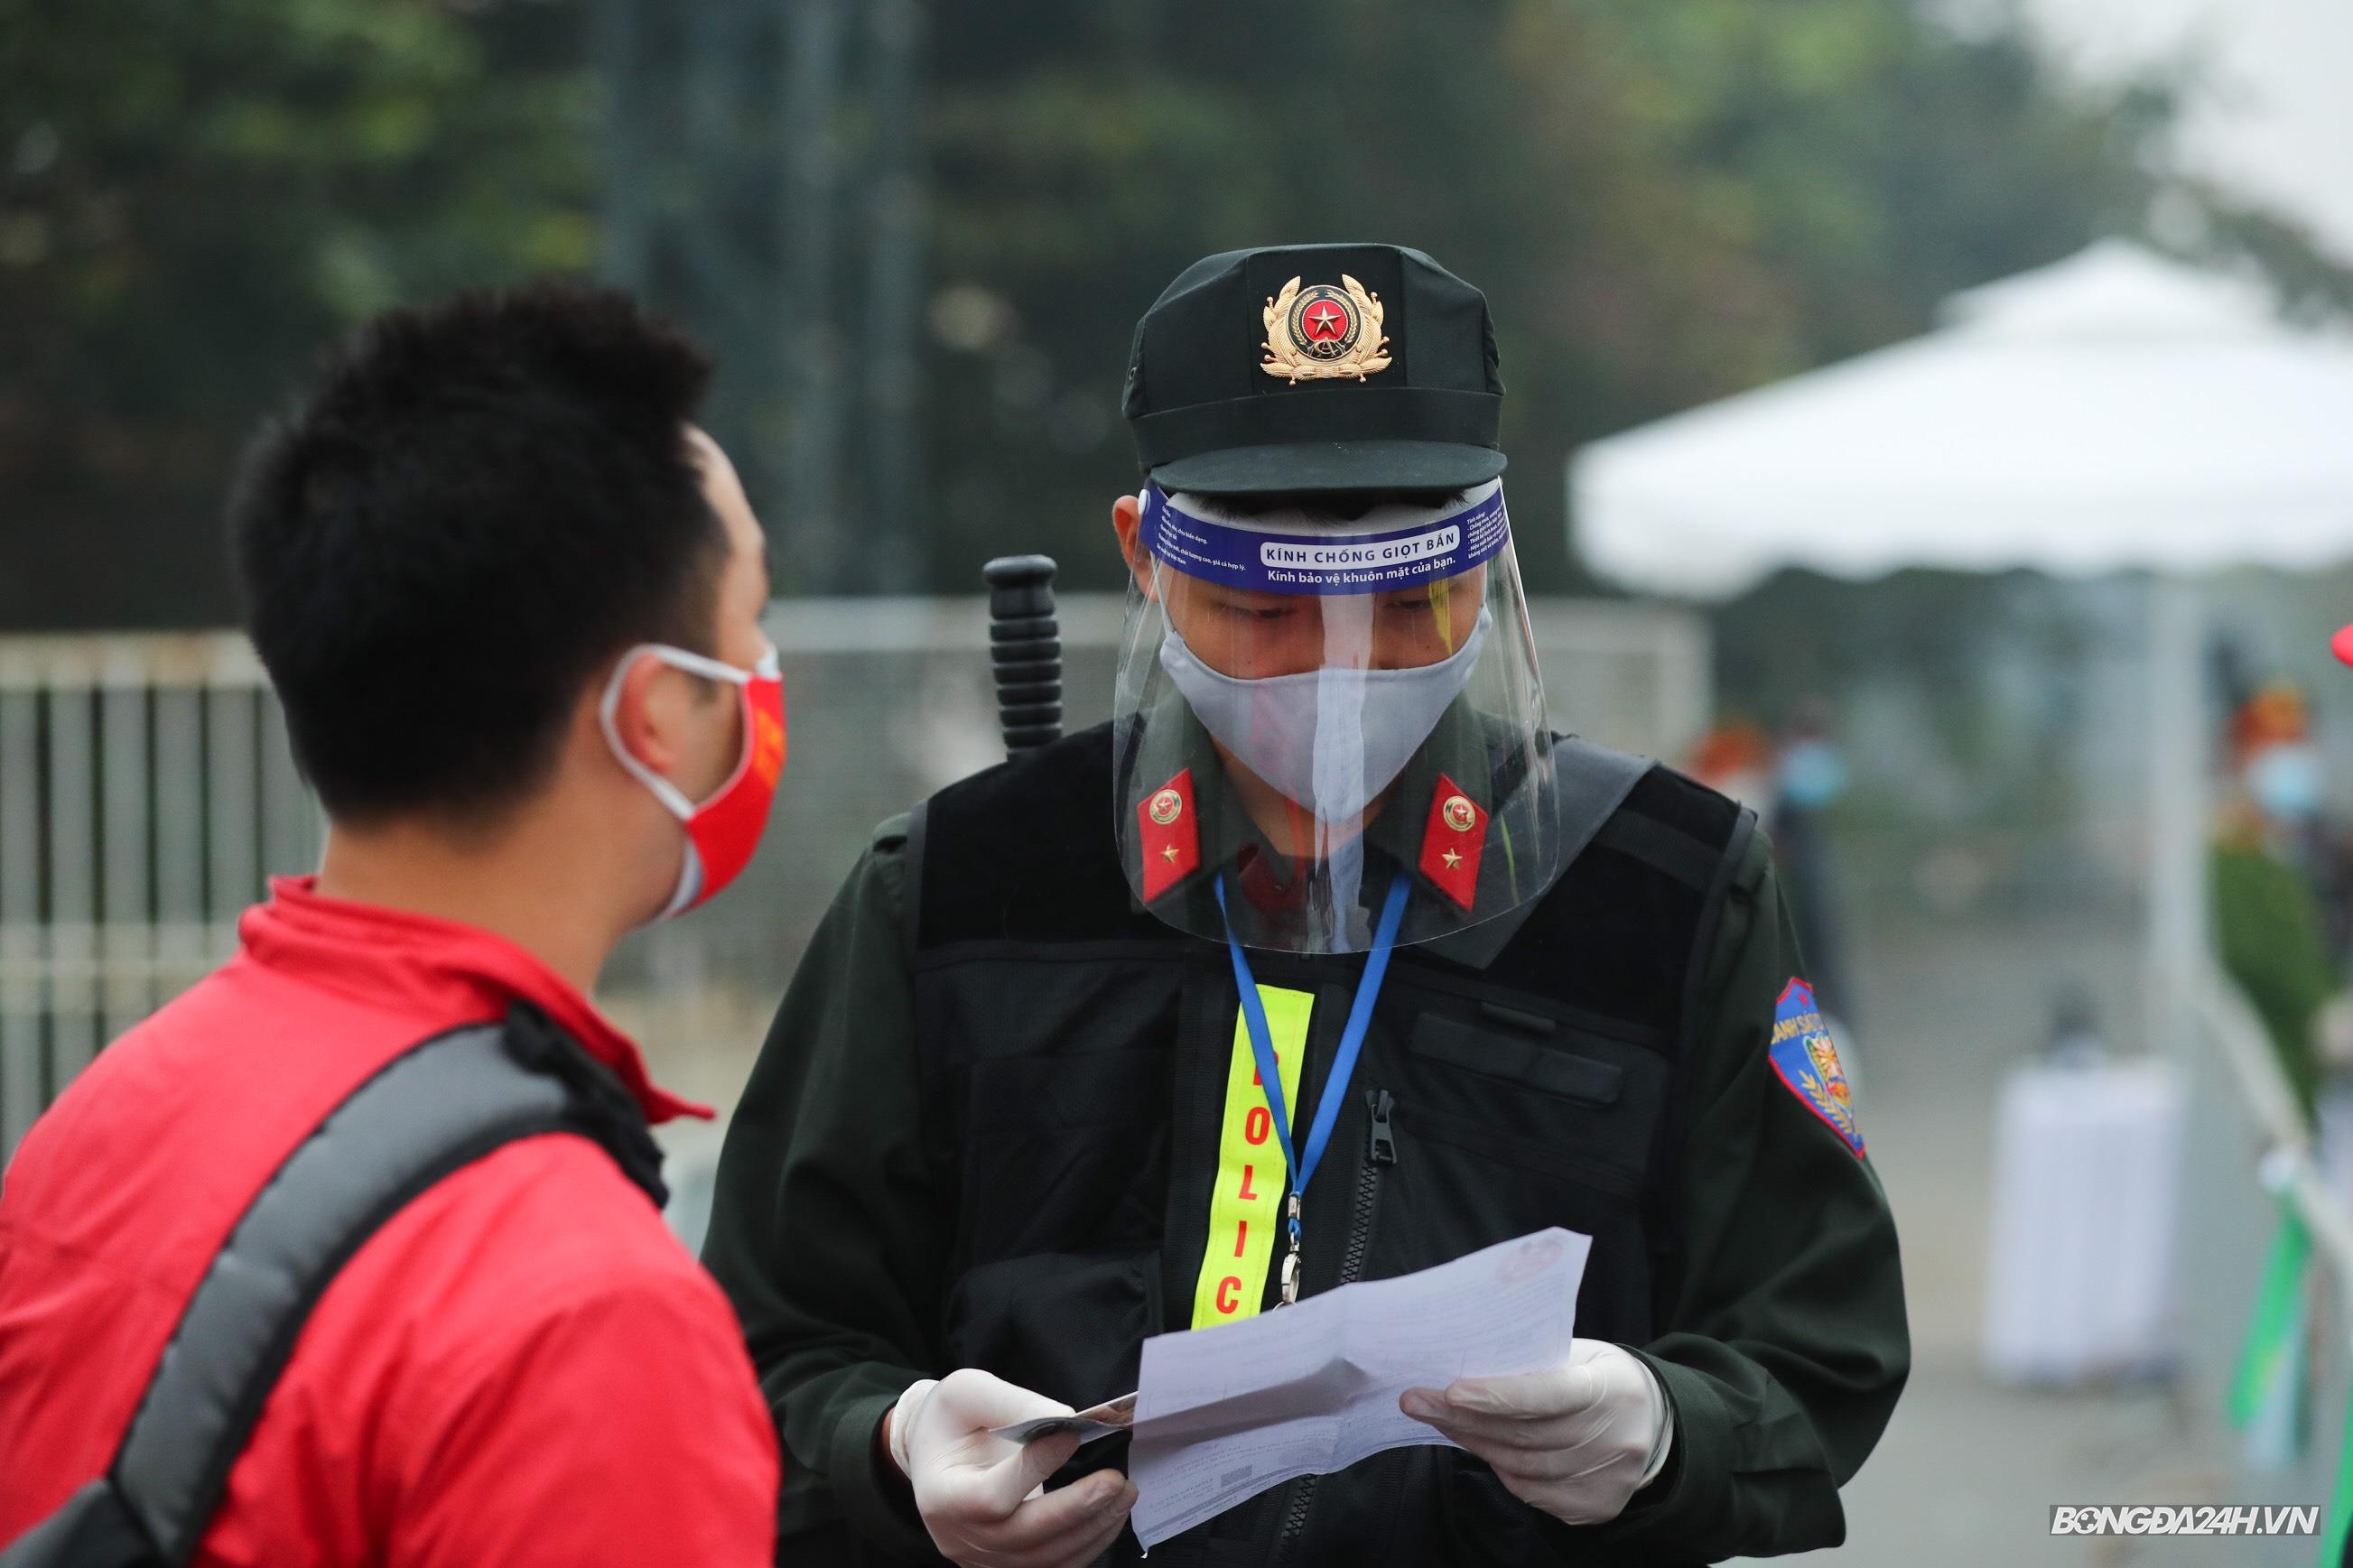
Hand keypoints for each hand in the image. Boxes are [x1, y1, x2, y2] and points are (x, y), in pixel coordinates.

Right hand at [887, 1368, 1136, 1567]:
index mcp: (943, 1496)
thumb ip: (1013, 1403)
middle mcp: (961, 1538)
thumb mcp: (966, 1391)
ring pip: (1046, 1558)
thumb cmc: (949, 1419)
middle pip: (1025, 1537)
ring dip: (1093, 1528)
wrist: (933, 1452)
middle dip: (1077, 1509)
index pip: (993, 1497)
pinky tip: (1109, 1515)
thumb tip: (1067, 1419)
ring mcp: (984, 1559)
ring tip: (1124, 1493)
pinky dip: (1088, 1544)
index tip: (1073, 1433)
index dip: (1037, 1468)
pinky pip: (1054, 1566)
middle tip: (1116, 1481)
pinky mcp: (1007, 1564)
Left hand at [1399, 1339, 1670, 1525]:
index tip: (1450, 1391)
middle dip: (1463, 1418)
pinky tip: (1485, 1448)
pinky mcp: (1595, 1506)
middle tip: (1417, 1402)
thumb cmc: (1602, 1378)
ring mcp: (1606, 1478)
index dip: (1498, 1396)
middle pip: (1524, 1435)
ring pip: (1521, 1466)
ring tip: (1441, 1420)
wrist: (1656, 1423)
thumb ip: (1534, 1362)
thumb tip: (1467, 1366)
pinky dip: (1502, 1469)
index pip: (1548, 1394)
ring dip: (1474, 1443)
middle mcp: (1614, 1438)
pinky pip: (1532, 1491)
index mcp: (1610, 1387)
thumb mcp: (1581, 1354)